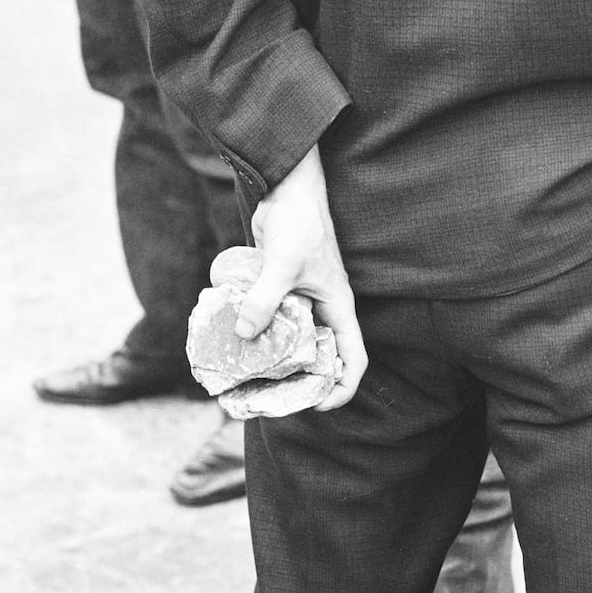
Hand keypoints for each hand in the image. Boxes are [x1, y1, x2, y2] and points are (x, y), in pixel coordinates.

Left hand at [235, 145, 367, 409]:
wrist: (288, 189)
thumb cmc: (300, 223)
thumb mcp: (283, 265)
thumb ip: (264, 299)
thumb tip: (243, 334)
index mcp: (339, 306)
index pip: (354, 358)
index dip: (342, 387)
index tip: (316, 403)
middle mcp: (324, 307)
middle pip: (322, 355)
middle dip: (303, 379)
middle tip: (275, 396)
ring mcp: (302, 297)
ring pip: (295, 339)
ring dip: (277, 356)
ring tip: (250, 374)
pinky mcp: (281, 287)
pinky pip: (274, 318)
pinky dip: (260, 330)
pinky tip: (237, 338)